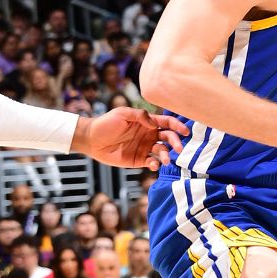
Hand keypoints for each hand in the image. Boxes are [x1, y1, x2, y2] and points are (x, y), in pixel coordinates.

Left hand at [71, 107, 188, 169]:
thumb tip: (155, 123)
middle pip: (168, 137)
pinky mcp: (138, 160)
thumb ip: (140, 115)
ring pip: (162, 151)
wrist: (91, 139)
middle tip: (179, 148)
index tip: (185, 131)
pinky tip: (153, 164)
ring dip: (167, 155)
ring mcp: (145, 148)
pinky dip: (155, 164)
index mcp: (147, 122)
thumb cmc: (106, 123)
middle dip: (176, 142)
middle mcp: (149, 135)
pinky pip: (151, 162)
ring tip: (165, 159)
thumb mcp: (122, 113)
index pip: (167, 123)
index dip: (177, 126)